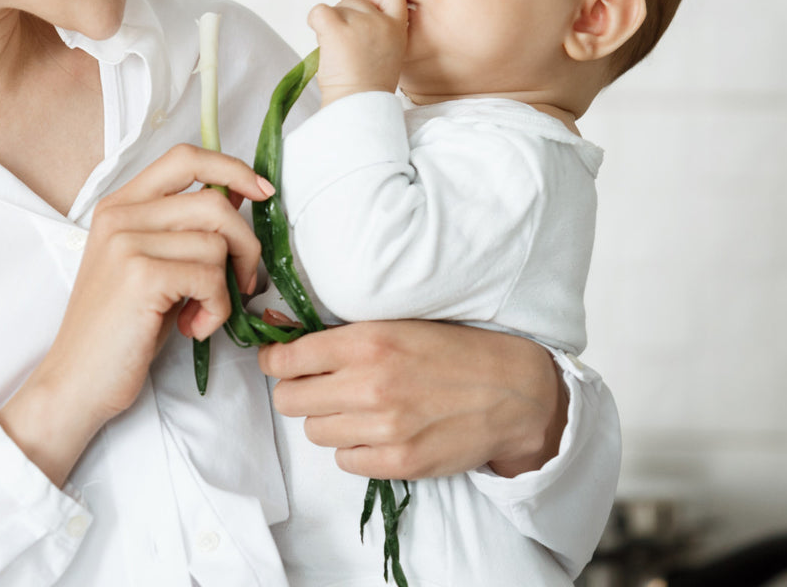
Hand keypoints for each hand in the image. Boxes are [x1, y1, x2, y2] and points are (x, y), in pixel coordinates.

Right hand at [0, 144, 272, 484]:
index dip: (232, 168)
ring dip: (227, 287)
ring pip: (217, 242)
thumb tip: (238, 193)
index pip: (185, 158)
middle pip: (214, 202)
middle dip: (246, 245)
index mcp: (120, 205)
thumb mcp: (153, 267)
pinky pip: (210, 276)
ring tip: (202, 314)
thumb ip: (185, 229)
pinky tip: (192, 328)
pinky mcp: (140, 275)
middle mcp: (120, 215)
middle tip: (242, 284)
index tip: (263, 192)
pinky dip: (216, 309)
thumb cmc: (120, 330)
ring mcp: (127, 242)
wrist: (76, 381)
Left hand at [259, 320, 566, 479]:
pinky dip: (354, 449)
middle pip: (289, 400)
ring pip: (315, 432)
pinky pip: (345, 461)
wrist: (511, 392)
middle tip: (317, 388)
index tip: (277, 364)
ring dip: (328, 421)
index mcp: (367, 341)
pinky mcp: (398, 461)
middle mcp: (370, 384)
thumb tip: (288, 342)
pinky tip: (377, 433)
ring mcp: (384, 427)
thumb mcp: (398, 324)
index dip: (275, 362)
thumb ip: (346, 336)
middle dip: (296, 393)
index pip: (287, 358)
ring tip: (357, 409)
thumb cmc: (453, 352)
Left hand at [307, 0, 407, 106]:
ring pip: (338, 7)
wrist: (359, 105)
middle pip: (357, 1)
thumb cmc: (369, 88)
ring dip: (332, 24)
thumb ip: (380, 33)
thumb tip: (356, 21)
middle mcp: (380, 21)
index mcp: (397, 29)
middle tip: (347, 47)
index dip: (377, 2)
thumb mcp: (389, 55)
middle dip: (347, 18)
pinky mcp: (336, 28)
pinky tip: (321, 40)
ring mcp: (359, 23)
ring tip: (337, 51)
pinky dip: (314, 21)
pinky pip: (319, 11)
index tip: (367, 19)